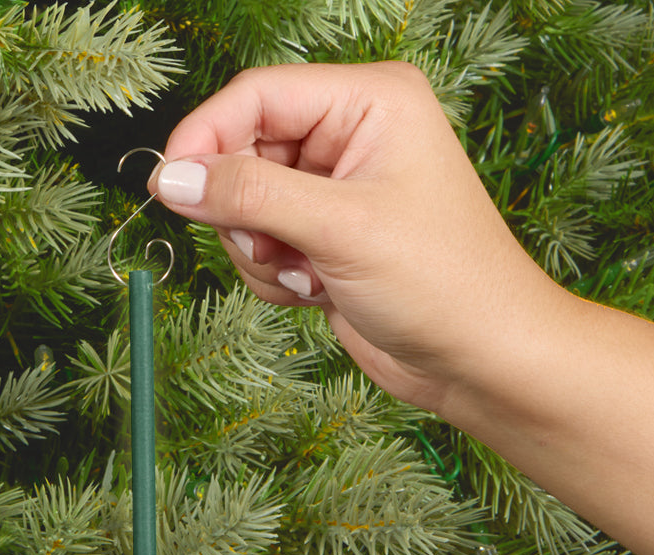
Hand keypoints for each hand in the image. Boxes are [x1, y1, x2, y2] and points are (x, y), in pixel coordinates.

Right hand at [147, 61, 571, 413]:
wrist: (483, 360)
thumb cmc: (445, 283)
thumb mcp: (338, 228)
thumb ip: (247, 195)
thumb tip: (170, 178)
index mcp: (369, 101)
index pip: (255, 95)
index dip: (206, 137)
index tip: (170, 187)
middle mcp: (350, 132)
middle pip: (241, 149)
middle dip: (243, 211)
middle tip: (271, 248)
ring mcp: (335, 184)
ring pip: (241, 202)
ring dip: (259, 249)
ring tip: (310, 275)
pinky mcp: (323, 230)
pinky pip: (257, 238)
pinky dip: (272, 271)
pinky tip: (317, 289)